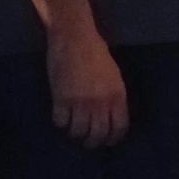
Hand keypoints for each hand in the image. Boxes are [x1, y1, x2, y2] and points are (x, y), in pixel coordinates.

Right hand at [47, 25, 128, 147]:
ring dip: (75, 133)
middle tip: (87, 142)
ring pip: (78, 131)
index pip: (119, 128)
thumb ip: (114, 96)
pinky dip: (60, 122)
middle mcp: (100, 103)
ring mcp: (80, 102)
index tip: (107, 141)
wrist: (74, 37)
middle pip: (98, 134)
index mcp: (117, 97)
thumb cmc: (95, 52)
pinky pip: (60, 121)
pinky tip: (60, 116)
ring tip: (72, 130)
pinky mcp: (61, 98)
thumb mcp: (114, 76)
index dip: (113, 138)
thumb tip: (109, 115)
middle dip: (93, 142)